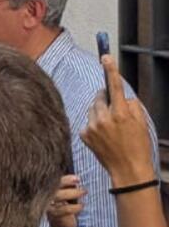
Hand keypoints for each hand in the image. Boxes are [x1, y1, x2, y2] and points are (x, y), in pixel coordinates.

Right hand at [47, 173, 84, 226]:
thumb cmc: (65, 209)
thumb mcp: (65, 197)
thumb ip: (67, 188)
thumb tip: (76, 180)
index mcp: (46, 192)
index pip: (53, 181)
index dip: (65, 179)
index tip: (77, 178)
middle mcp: (45, 198)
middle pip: (54, 186)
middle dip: (67, 182)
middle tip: (78, 181)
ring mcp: (49, 206)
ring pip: (59, 196)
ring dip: (73, 193)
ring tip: (84, 192)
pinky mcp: (54, 215)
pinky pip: (65, 209)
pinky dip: (76, 206)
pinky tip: (82, 205)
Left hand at [85, 55, 157, 185]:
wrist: (128, 169)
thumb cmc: (138, 146)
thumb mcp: (142, 122)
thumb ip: (131, 105)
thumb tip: (121, 96)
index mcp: (121, 113)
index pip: (115, 86)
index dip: (111, 70)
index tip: (105, 57)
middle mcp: (104, 118)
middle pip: (99, 97)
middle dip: (106, 100)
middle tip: (115, 111)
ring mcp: (92, 126)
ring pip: (92, 109)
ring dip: (99, 112)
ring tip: (110, 128)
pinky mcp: (84, 134)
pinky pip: (88, 122)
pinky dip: (94, 125)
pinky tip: (103, 136)